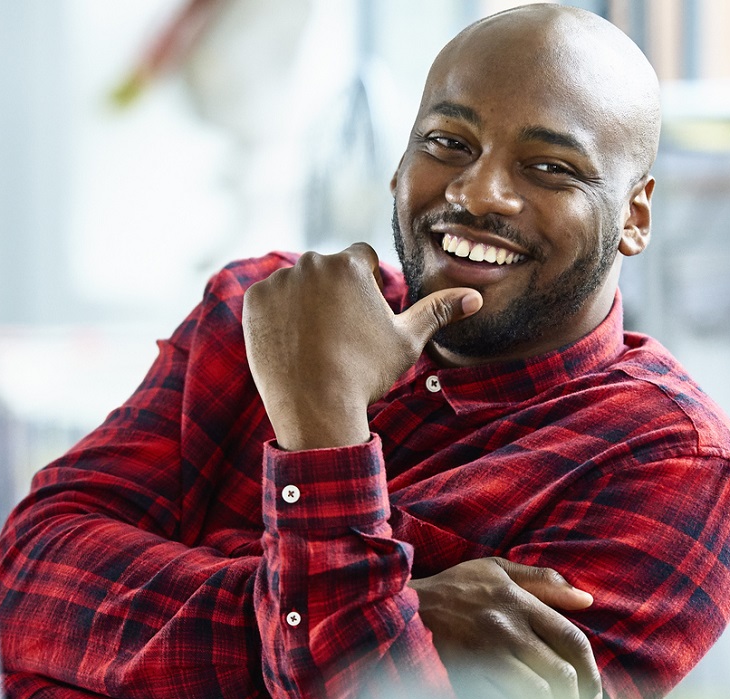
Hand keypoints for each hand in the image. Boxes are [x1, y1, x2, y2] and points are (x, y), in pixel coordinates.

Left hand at [242, 244, 480, 450]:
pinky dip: (280, 317)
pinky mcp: (254, 301)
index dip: (367, 288)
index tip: (364, 319)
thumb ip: (437, 311)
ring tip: (316, 343)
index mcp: (351, 264)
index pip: (362, 259)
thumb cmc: (366, 373)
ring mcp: (279, 281)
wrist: (316, 407)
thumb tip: (475, 297)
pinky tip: (294, 344)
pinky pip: (270, 300)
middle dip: (335, 294)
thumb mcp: (407, 341)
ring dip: (306, 303)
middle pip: (328, 270)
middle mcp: (312, 263)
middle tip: (340, 336)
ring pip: (298, 284)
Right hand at [412, 558, 601, 698]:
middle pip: (560, 673)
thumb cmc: (456, 588)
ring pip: (536, 694)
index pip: (572, 640)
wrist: (402, 605)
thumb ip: (544, 581)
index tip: (593, 697)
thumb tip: (586, 599)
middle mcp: (508, 629)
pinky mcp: (465, 676)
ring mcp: (486, 654)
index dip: (591, 673)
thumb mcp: (498, 569)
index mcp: (521, 603)